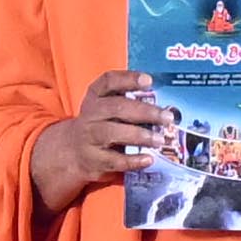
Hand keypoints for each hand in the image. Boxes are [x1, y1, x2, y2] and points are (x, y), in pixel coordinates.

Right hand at [29, 70, 165, 214]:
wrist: (74, 151)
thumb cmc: (100, 124)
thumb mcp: (106, 107)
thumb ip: (128, 101)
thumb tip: (163, 103)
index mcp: (96, 96)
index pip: (108, 82)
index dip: (128, 79)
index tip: (149, 81)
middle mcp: (90, 114)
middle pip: (116, 108)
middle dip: (145, 112)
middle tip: (167, 118)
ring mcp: (90, 137)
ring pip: (112, 133)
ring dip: (139, 136)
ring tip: (159, 140)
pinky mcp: (94, 160)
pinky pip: (114, 160)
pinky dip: (132, 160)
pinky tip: (148, 159)